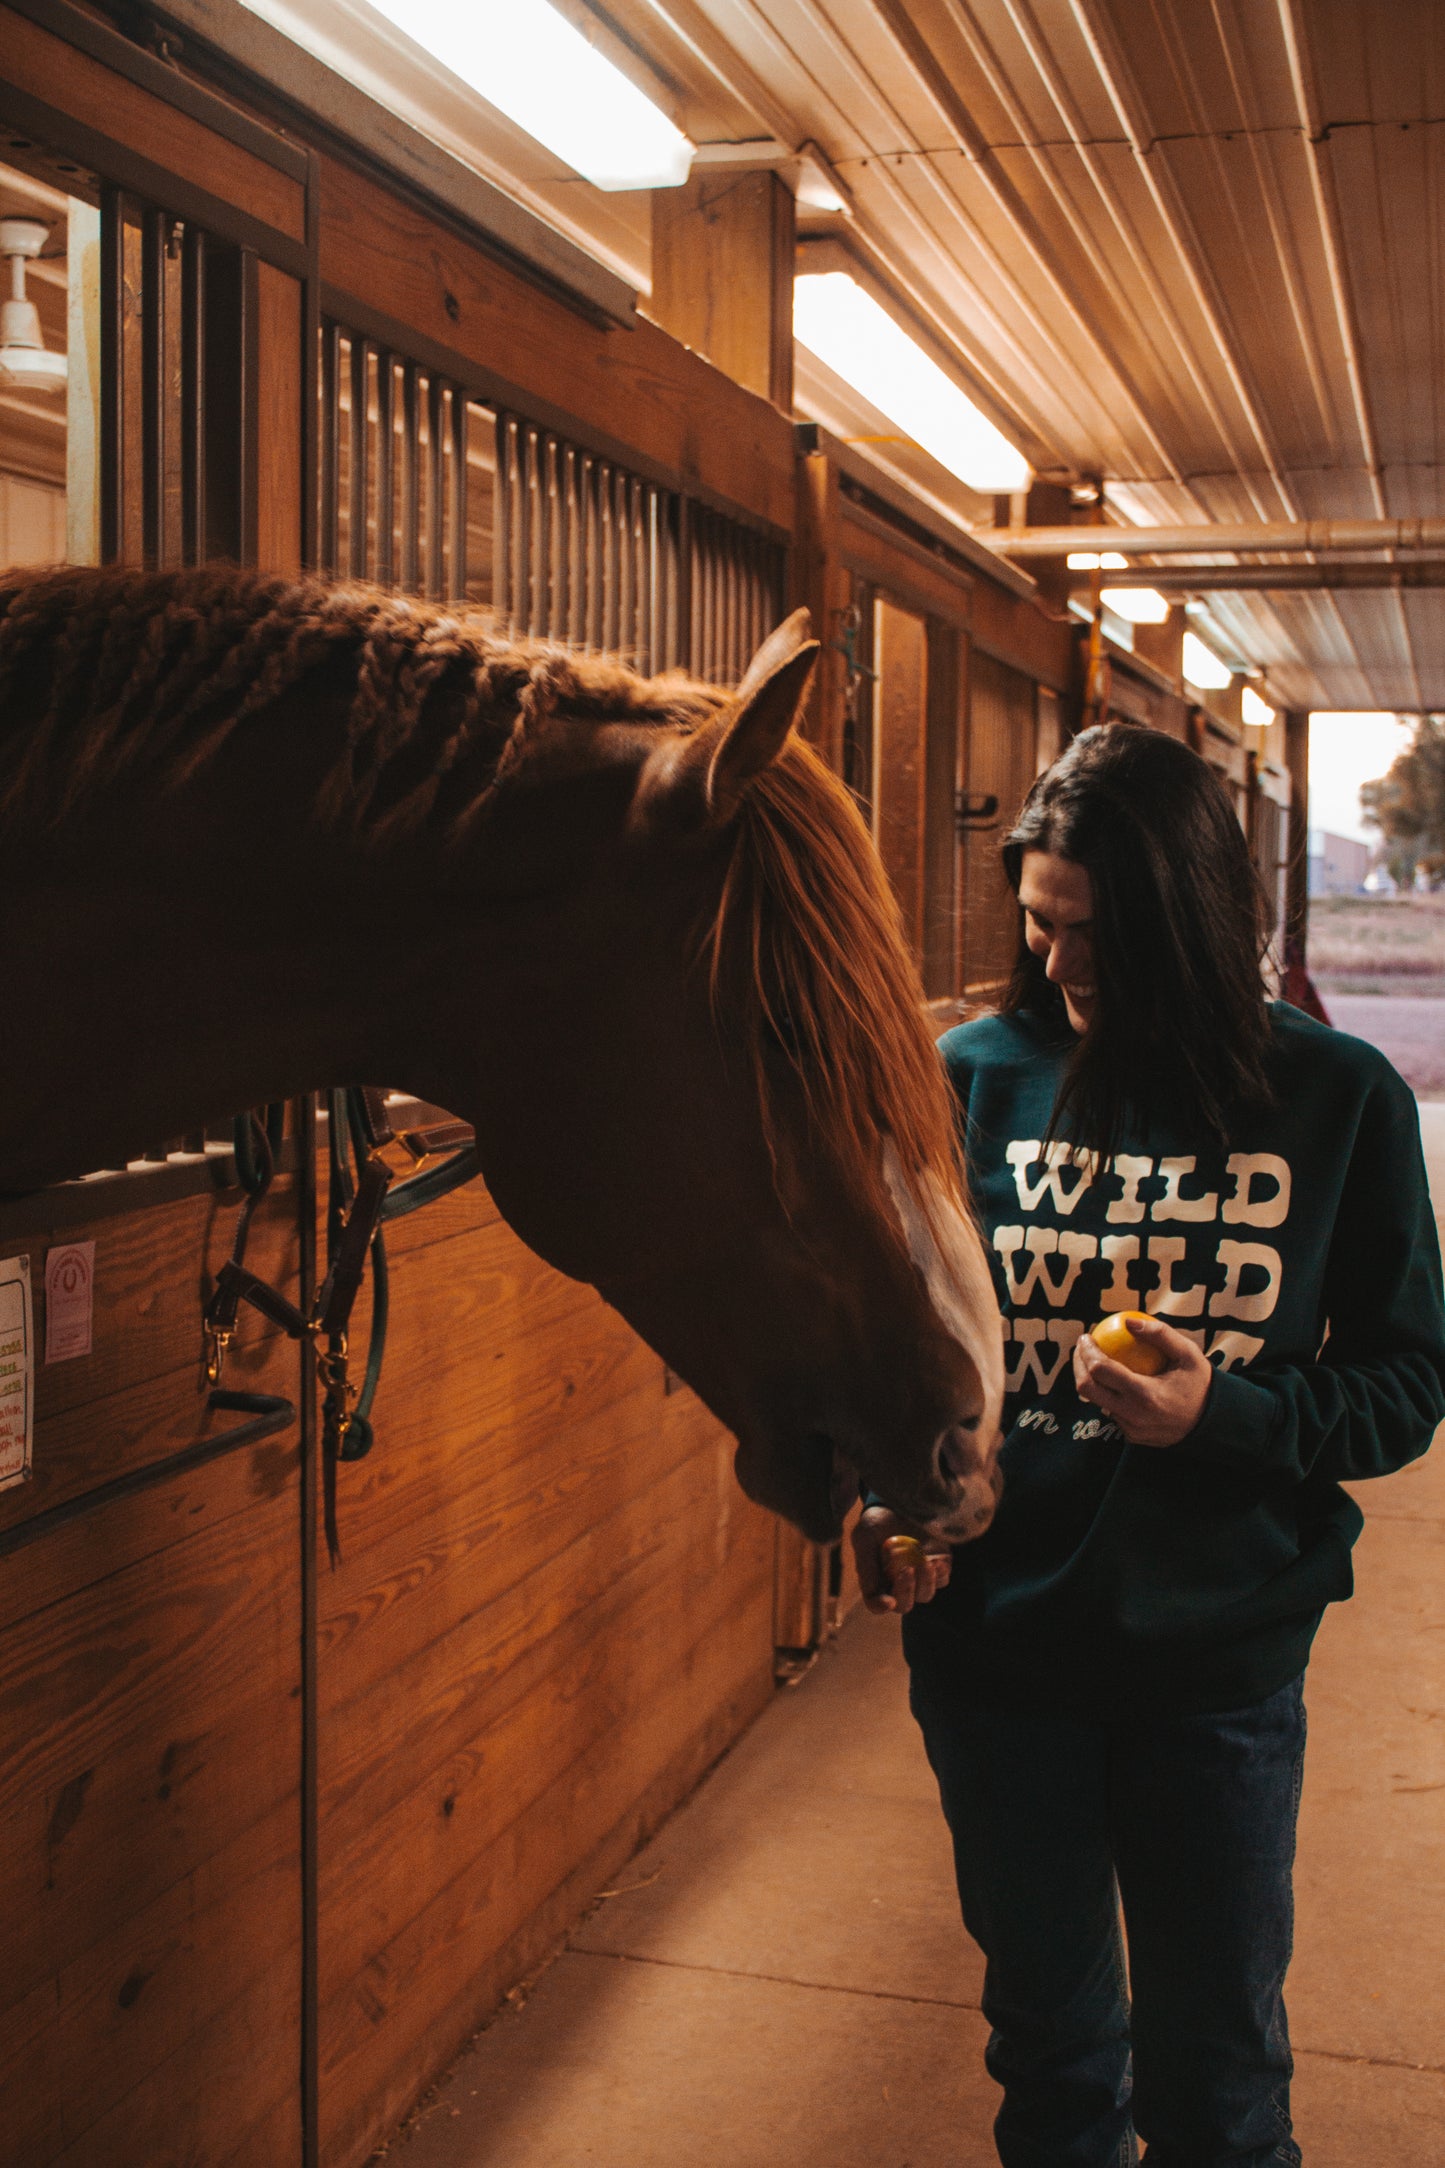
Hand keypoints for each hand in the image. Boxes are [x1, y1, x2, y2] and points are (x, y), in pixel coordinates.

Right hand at [851, 1506, 952, 1614]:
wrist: (900, 1501)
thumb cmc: (878, 1522)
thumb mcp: (864, 1537)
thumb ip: (865, 1564)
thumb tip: (872, 1592)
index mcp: (876, 1580)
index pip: (876, 1604)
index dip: (880, 1605)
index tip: (888, 1601)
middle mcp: (898, 1584)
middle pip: (904, 1604)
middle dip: (906, 1591)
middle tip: (906, 1570)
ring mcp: (920, 1577)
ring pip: (925, 1595)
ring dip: (926, 1583)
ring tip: (925, 1562)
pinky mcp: (938, 1566)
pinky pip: (943, 1579)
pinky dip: (941, 1574)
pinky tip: (937, 1561)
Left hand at [1074, 1315, 1211, 1446]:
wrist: (1212, 1423)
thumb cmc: (1200, 1383)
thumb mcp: (1188, 1354)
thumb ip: (1160, 1334)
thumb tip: (1128, 1321)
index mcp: (1144, 1394)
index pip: (1100, 1370)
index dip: (1086, 1351)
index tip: (1086, 1336)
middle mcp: (1133, 1414)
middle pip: (1086, 1389)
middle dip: (1078, 1365)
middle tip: (1083, 1348)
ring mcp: (1130, 1428)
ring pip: (1096, 1402)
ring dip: (1091, 1380)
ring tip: (1095, 1360)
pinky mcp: (1131, 1436)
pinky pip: (1111, 1412)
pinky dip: (1107, 1395)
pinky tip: (1112, 1379)